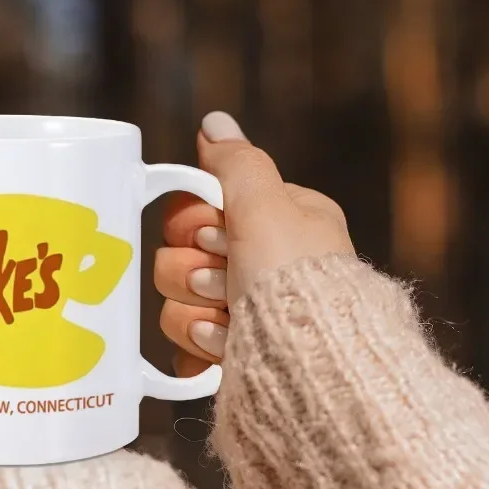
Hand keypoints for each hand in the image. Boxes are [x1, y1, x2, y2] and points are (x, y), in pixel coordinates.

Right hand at [155, 111, 353, 377]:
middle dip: (196, 274)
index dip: (195, 225)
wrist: (311, 365)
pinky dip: (200, 348)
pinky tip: (224, 348)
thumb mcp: (268, 206)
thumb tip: (215, 122)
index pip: (200, 209)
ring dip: (199, 311)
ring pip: (177, 303)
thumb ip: (236, 163)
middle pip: (180, 258)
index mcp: (280, 222)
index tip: (217, 238)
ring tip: (230, 320)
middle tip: (225, 280)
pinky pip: (186, 346)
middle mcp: (264, 266)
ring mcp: (246, 314)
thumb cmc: (298, 281)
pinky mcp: (232, 357)